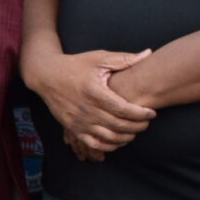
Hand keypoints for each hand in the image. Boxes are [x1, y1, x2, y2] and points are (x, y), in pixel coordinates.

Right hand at [25, 44, 156, 160]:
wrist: (48, 75)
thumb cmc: (76, 65)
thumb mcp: (99, 58)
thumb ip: (124, 59)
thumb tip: (148, 53)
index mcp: (94, 91)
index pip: (123, 109)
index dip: (141, 114)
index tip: (151, 113)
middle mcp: (86, 109)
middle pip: (118, 125)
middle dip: (137, 126)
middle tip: (147, 123)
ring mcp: (78, 121)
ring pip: (108, 137)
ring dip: (126, 137)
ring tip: (135, 131)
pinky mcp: (72, 128)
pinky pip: (93, 144)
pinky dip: (109, 146)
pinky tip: (118, 140)